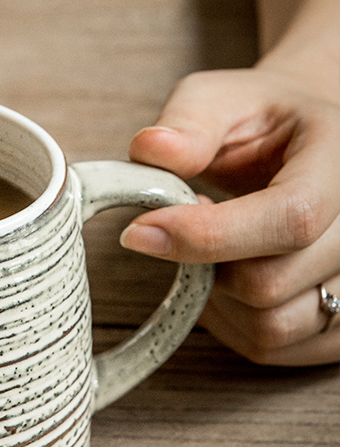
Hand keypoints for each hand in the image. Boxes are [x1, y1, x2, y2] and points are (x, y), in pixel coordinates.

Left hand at [122, 67, 339, 365]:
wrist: (309, 146)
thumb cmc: (263, 123)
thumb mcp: (223, 99)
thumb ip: (189, 121)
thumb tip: (151, 149)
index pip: (291, 219)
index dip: (207, 235)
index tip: (138, 231)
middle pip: (270, 284)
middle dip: (204, 262)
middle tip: (185, 222)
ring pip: (270, 328)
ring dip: (216, 297)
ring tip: (212, 249)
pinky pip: (273, 347)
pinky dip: (232, 322)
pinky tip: (227, 278)